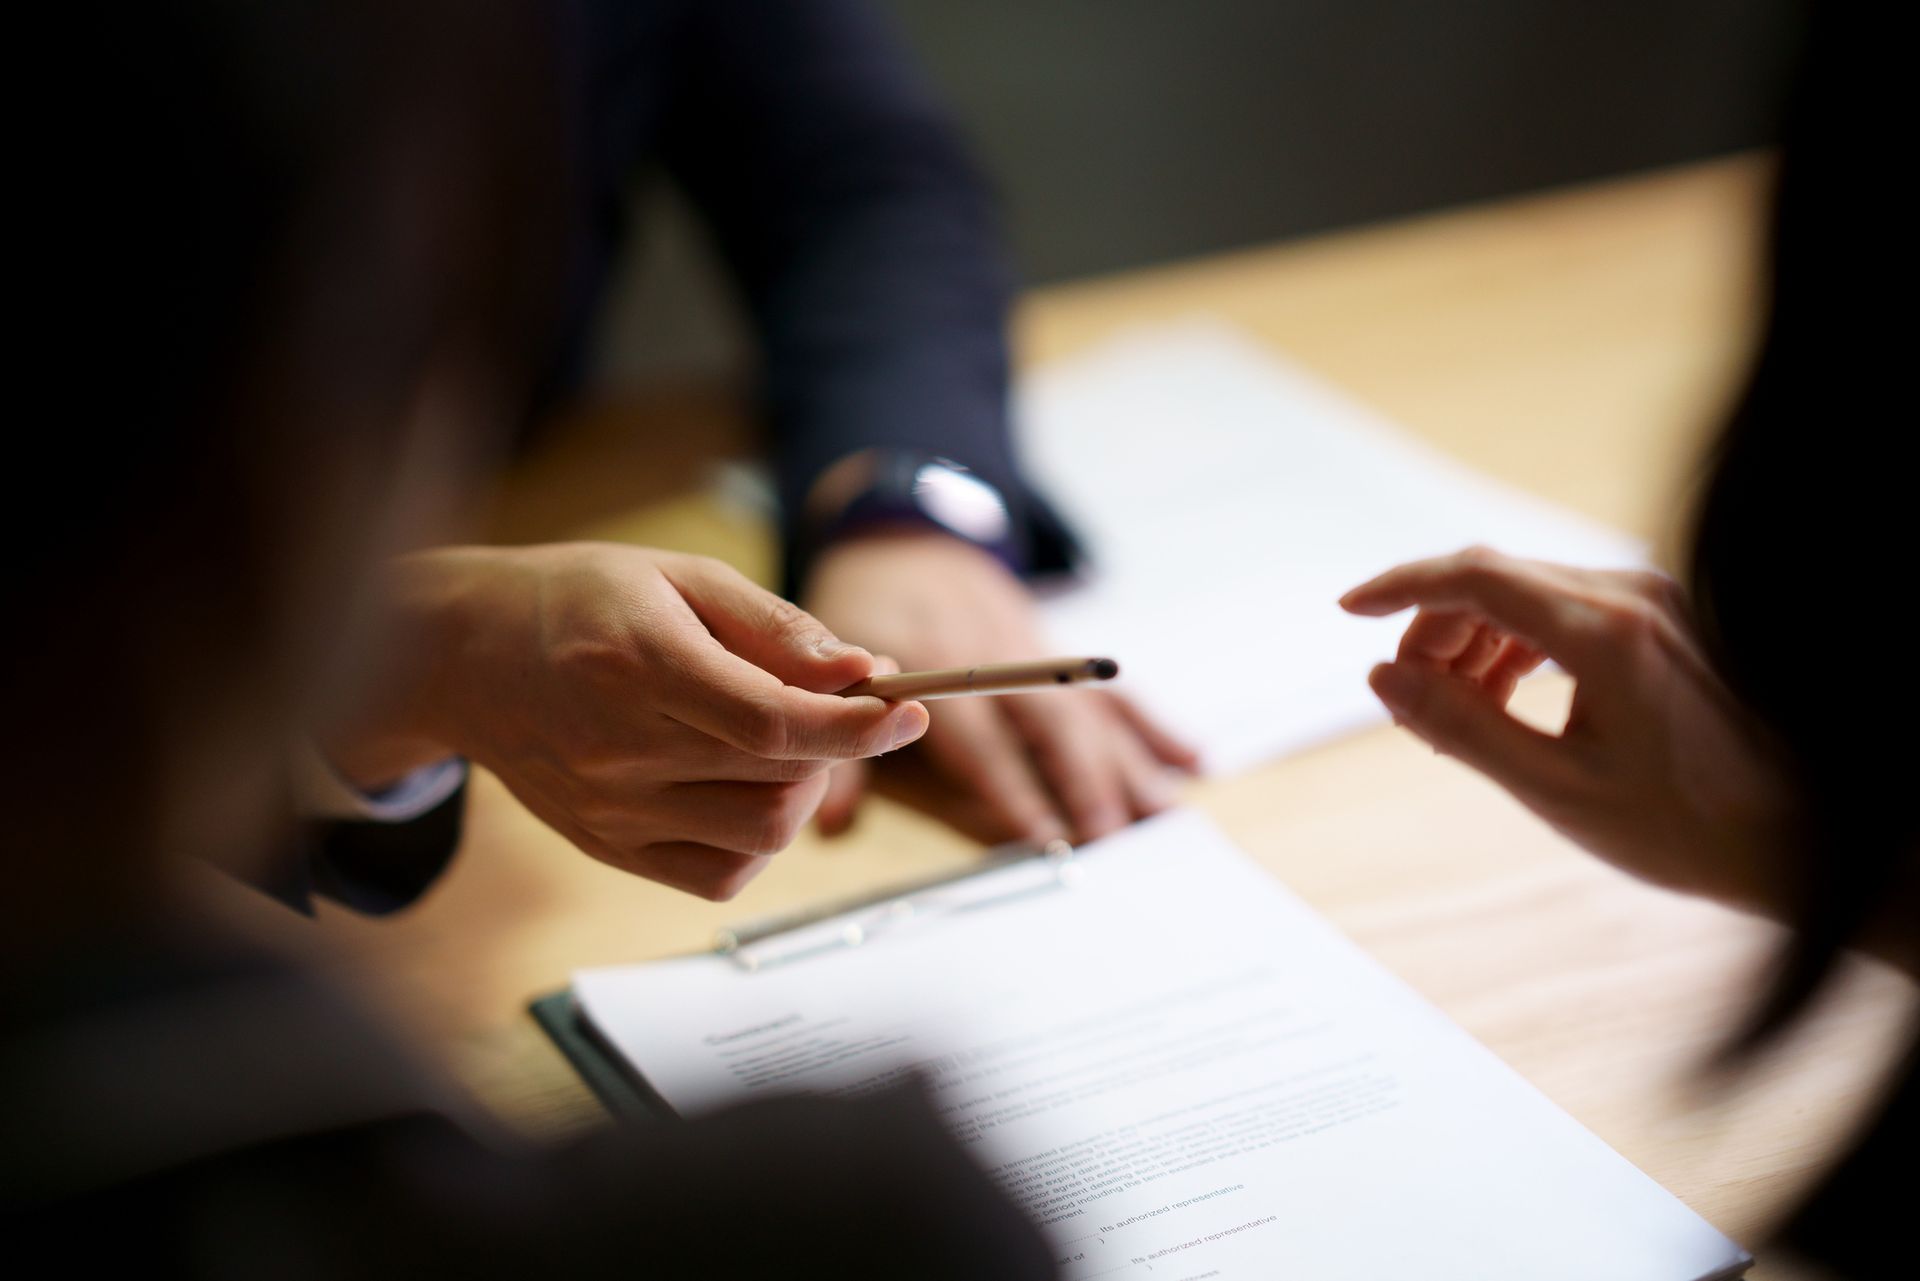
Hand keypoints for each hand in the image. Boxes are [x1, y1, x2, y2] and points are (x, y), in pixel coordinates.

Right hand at [321, 543, 928, 899]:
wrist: (464, 655)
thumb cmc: (578, 600)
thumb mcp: (680, 577)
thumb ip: (776, 626)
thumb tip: (862, 671)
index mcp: (639, 665)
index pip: (772, 722)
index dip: (856, 726)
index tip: (908, 712)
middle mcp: (620, 750)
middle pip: (777, 778)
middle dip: (835, 742)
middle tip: (829, 703)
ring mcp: (612, 811)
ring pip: (761, 834)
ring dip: (802, 790)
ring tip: (779, 740)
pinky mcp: (609, 847)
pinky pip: (720, 874)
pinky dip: (757, 839)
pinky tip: (743, 786)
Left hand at [800, 529, 1197, 845]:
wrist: (899, 539)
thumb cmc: (861, 619)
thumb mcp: (827, 676)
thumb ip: (839, 753)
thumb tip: (829, 829)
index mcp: (934, 661)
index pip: (980, 737)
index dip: (1011, 788)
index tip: (1039, 837)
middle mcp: (994, 653)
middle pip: (1049, 724)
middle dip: (1083, 783)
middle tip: (1110, 838)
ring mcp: (1033, 648)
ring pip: (1089, 711)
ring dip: (1130, 764)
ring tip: (1163, 817)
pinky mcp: (1056, 647)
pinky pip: (1109, 692)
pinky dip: (1154, 725)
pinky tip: (1192, 760)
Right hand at [1339, 546, 1793, 915]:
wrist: (1799, 841)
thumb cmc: (1687, 827)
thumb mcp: (1555, 789)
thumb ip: (1460, 727)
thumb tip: (1383, 677)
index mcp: (1606, 630)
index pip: (1476, 575)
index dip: (1401, 587)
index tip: (1348, 611)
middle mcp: (1632, 595)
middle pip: (1495, 579)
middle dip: (1433, 631)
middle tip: (1405, 704)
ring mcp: (1653, 602)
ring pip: (1527, 593)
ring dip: (1472, 642)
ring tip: (1449, 715)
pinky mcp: (1664, 620)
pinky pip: (1564, 609)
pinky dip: (1515, 646)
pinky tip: (1500, 700)